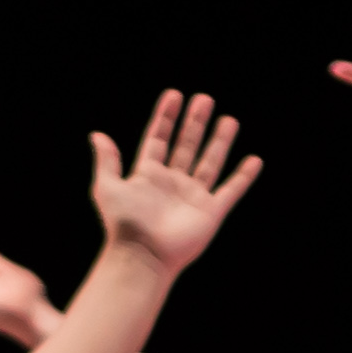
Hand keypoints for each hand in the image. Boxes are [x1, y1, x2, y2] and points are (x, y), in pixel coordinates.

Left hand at [85, 92, 259, 270]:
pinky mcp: (210, 212)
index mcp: (148, 175)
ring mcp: (193, 197)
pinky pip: (231, 190)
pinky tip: (254, 160)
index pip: (158, 139)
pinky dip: (243, 177)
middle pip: (186, 145)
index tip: (174, 95)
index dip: (165, 118)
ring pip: (210, 162)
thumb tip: (97, 135)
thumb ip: (107, 161)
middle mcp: (172, 183)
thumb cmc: (123, 225)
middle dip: (195, 123)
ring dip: (220, 141)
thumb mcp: (108, 188)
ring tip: (229, 120)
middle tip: (204, 99)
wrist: (142, 257)